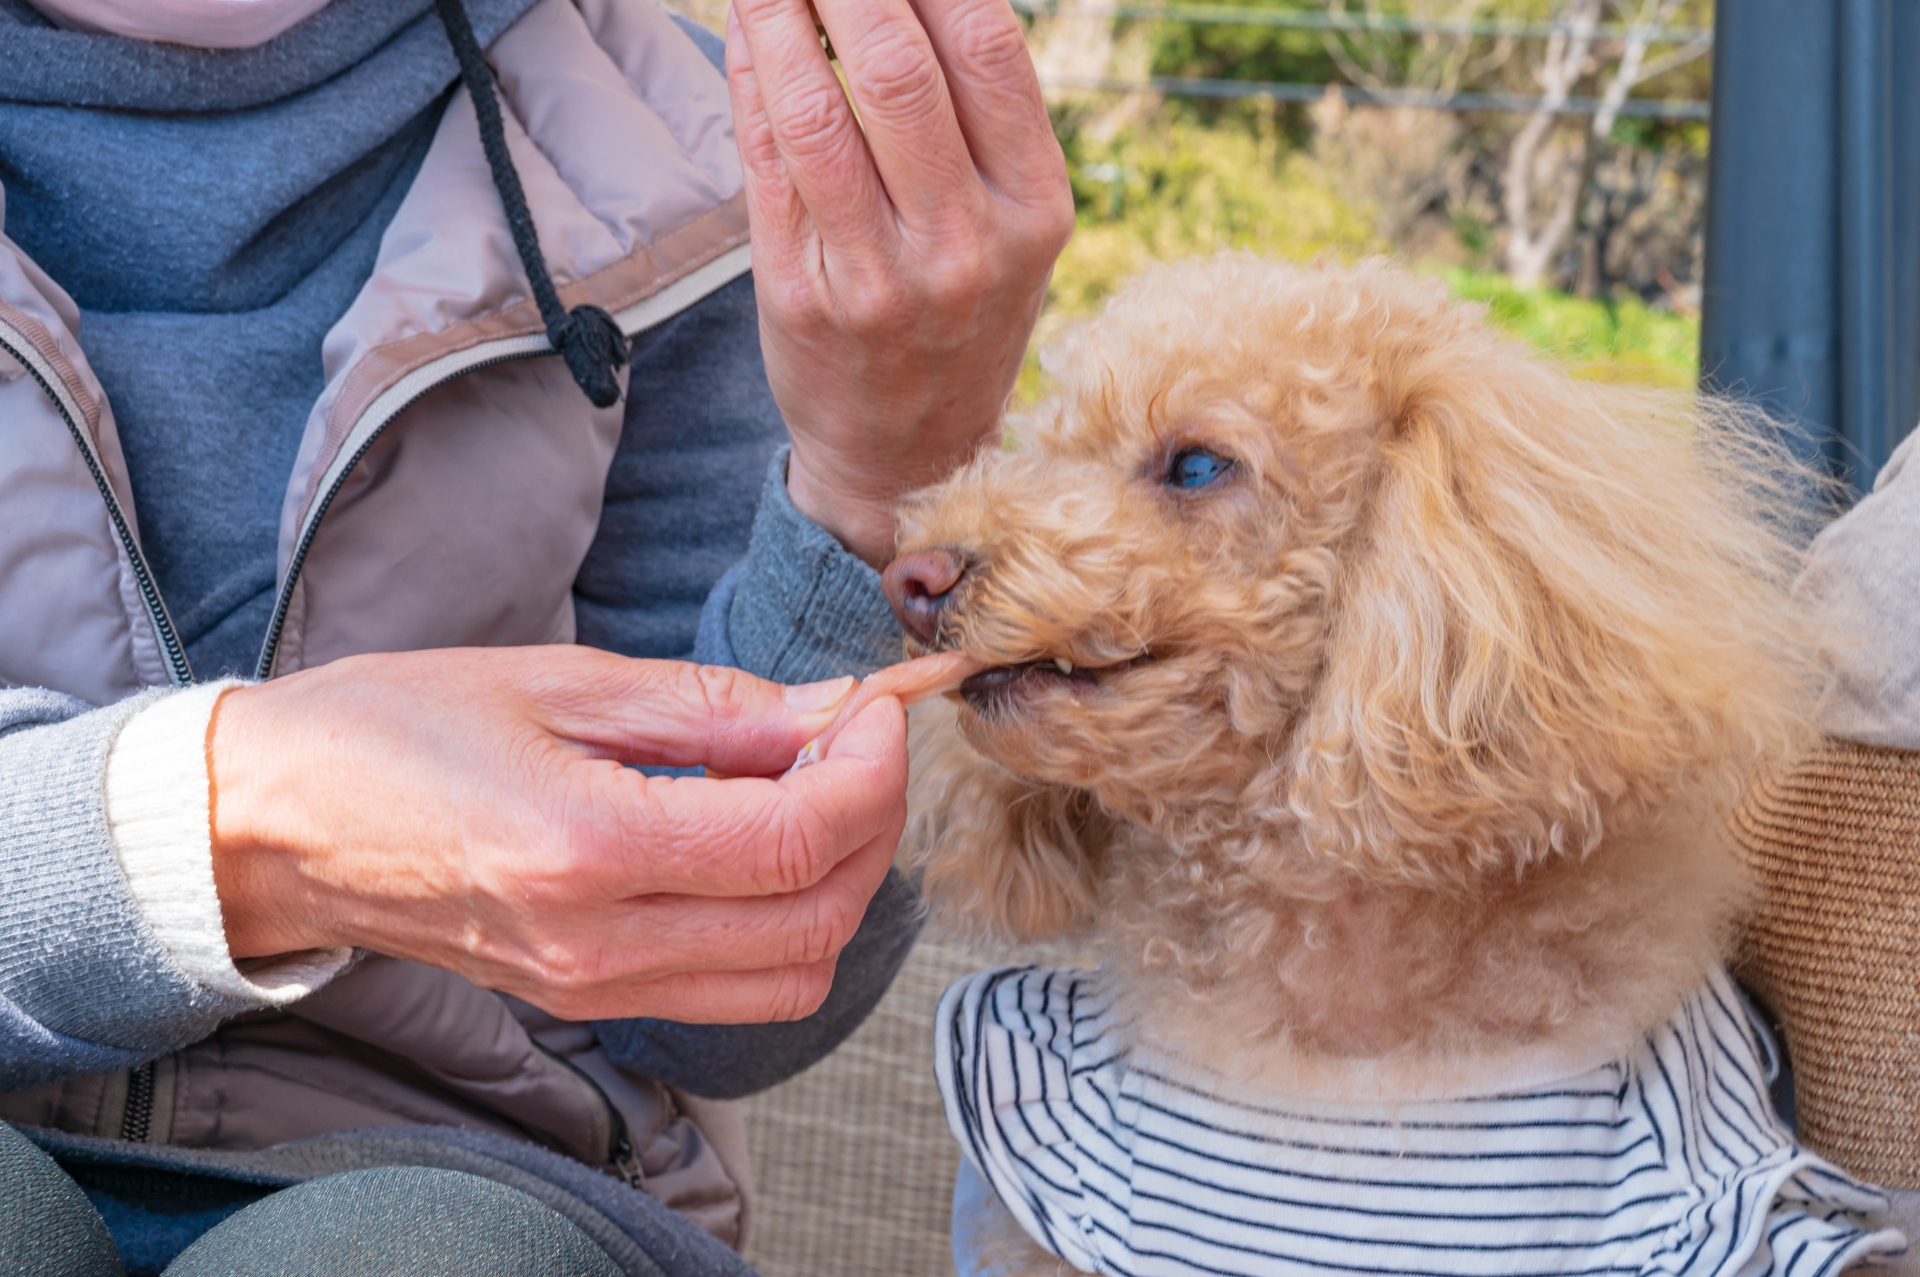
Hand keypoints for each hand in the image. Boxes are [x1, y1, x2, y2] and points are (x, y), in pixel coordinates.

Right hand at [206, 647, 905, 1023]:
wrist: (278, 825)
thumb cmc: (395, 728)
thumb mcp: (559, 680)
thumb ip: (711, 705)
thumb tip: (829, 714)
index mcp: (587, 845)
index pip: (797, 838)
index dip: (870, 771)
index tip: (877, 710)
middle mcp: (600, 942)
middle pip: (819, 918)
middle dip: (873, 824)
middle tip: (856, 743)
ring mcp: (595, 989)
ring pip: (794, 975)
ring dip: (840, 884)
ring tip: (812, 792)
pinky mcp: (589, 1002)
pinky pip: (736, 991)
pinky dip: (785, 925)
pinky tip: (759, 844)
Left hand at [727, 0, 1074, 565]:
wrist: (910, 455)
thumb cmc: (963, 318)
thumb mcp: (1013, 228)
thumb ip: (981, 117)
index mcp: (1035, 209)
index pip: (987, 44)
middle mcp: (965, 243)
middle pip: (895, 65)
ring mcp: (879, 275)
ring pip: (814, 106)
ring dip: (778, 11)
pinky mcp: (801, 293)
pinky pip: (765, 159)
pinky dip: (748, 74)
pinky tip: (746, 26)